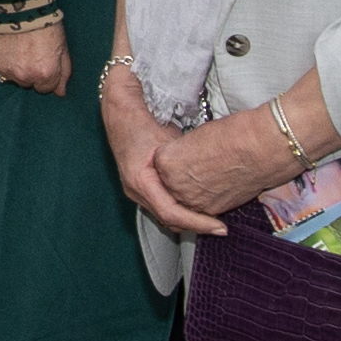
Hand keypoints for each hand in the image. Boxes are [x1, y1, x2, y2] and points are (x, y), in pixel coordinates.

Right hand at [0, 13, 70, 95]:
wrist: (19, 2)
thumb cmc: (44, 22)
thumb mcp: (62, 45)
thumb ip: (63, 72)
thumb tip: (60, 92)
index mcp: (44, 73)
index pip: (45, 88)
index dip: (45, 73)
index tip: (43, 60)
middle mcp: (24, 76)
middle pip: (27, 83)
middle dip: (29, 70)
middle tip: (30, 49)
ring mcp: (5, 69)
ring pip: (11, 75)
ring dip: (14, 64)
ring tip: (17, 44)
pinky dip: (0, 56)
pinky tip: (5, 41)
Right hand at [95, 59, 212, 234]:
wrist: (120, 112)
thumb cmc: (141, 121)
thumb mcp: (167, 141)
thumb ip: (184, 160)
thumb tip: (210, 178)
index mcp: (140, 182)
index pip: (171, 213)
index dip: (197, 222)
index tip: (218, 227)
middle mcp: (135, 191)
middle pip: (169, 220)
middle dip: (195, 225)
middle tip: (221, 227)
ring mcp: (136, 191)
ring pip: (165, 215)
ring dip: (188, 219)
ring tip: (213, 220)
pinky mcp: (141, 187)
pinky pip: (162, 205)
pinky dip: (180, 209)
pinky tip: (196, 207)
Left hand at [154, 110, 289, 226]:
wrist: (261, 148)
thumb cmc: (234, 135)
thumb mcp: (197, 136)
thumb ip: (183, 152)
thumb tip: (185, 158)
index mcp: (165, 163)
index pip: (161, 164)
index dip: (176, 158)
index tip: (186, 153)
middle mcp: (174, 185)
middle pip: (170, 185)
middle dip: (180, 178)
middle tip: (198, 166)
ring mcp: (193, 201)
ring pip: (185, 200)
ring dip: (193, 192)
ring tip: (210, 177)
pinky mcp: (212, 211)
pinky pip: (203, 209)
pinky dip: (209, 200)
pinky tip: (220, 185)